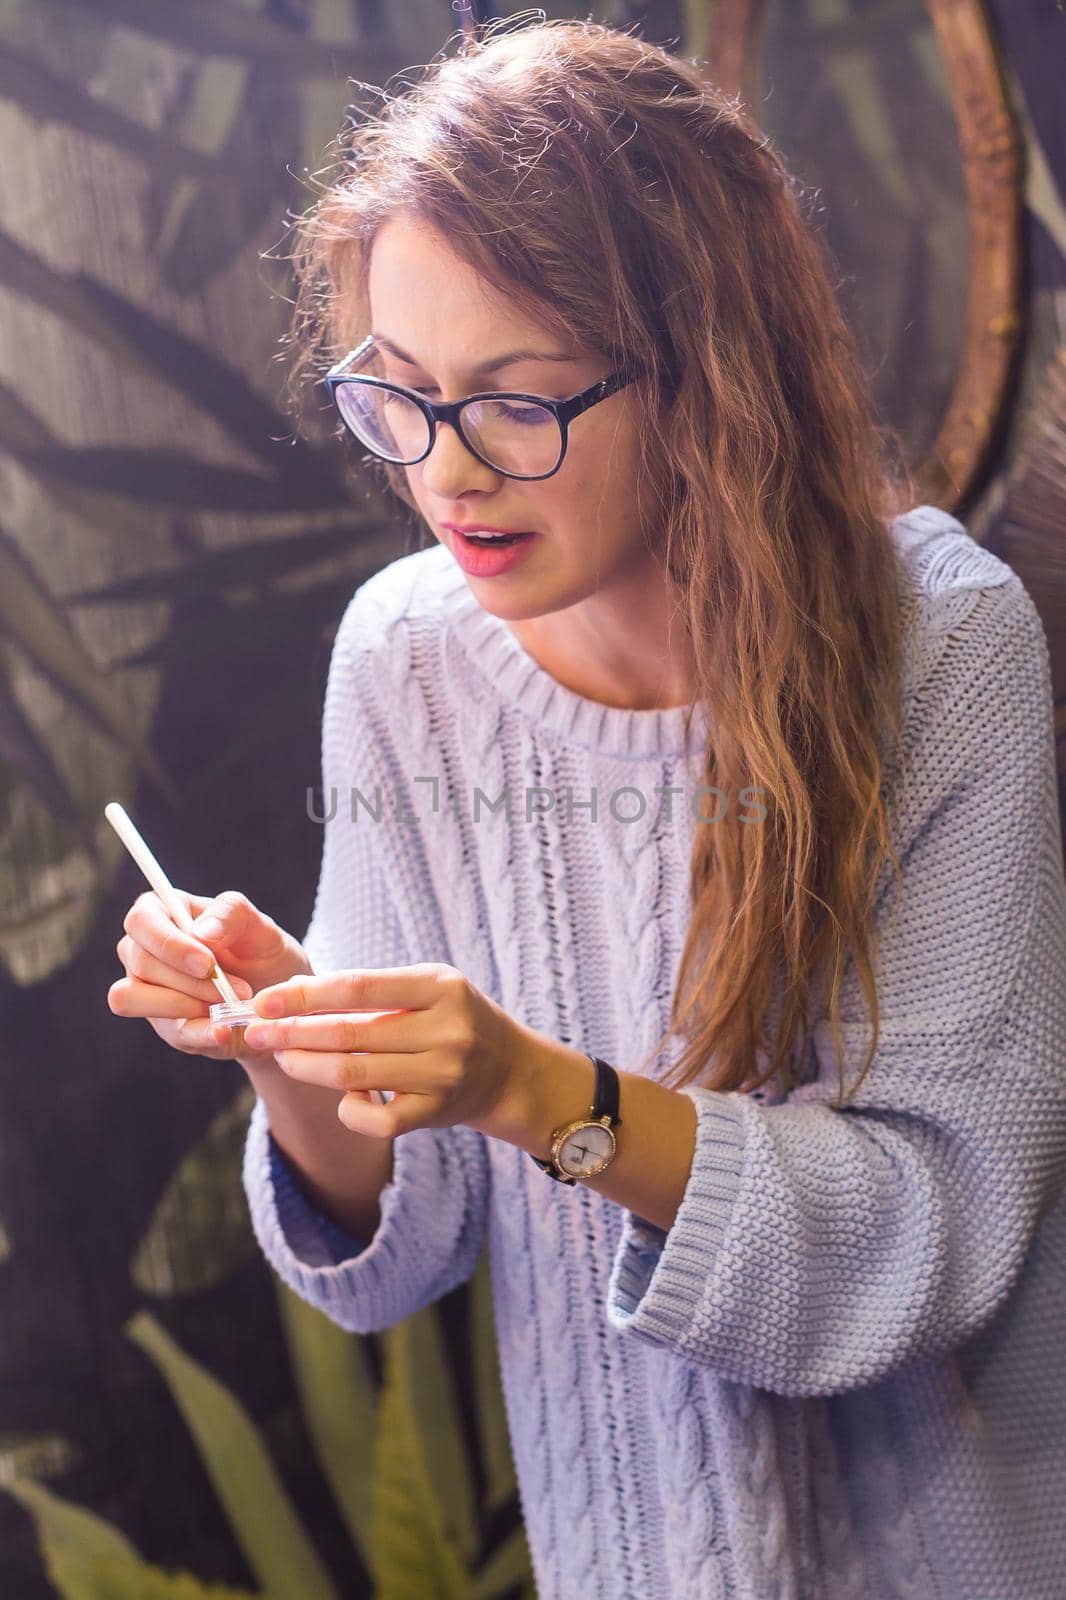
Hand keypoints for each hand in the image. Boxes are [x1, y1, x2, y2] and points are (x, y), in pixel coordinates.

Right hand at [109, 887, 310, 1071]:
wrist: (277, 996)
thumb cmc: (260, 950)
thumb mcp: (258, 925)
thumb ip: (231, 914)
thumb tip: (201, 931)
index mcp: (161, 913)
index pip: (140, 921)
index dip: (169, 944)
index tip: (207, 964)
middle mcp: (142, 950)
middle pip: (141, 963)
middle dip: (191, 981)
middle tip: (239, 989)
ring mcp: (146, 989)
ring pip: (133, 998)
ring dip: (185, 1005)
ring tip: (230, 1007)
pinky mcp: (163, 1024)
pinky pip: (167, 1031)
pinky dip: (199, 1033)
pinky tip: (226, 1030)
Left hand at [239, 963, 537, 1137]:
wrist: (509, 1071)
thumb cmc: (452, 1020)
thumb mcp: (425, 990)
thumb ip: (370, 992)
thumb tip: (292, 994)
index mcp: (440, 986)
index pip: (359, 987)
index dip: (306, 995)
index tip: (266, 999)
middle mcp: (445, 1029)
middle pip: (350, 1034)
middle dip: (293, 1033)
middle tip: (254, 1032)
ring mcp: (443, 1074)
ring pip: (355, 1075)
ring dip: (307, 1067)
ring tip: (281, 1057)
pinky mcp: (437, 1113)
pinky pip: (377, 1119)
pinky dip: (349, 1109)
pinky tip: (339, 1097)